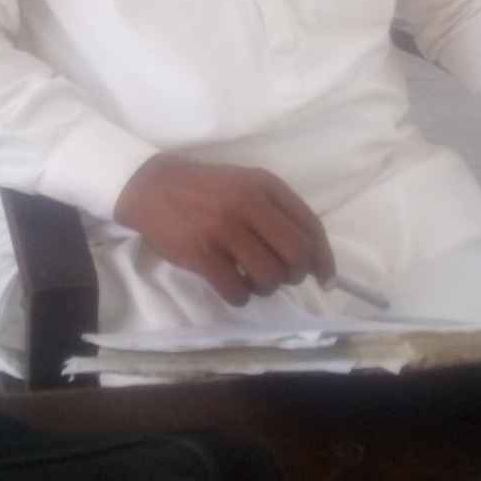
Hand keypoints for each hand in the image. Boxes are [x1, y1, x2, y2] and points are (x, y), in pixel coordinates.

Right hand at [114, 155, 335, 305]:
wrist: (154, 187)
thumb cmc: (208, 190)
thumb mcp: (247, 185)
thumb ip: (278, 212)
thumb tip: (312, 257)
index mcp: (265, 185)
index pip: (310, 226)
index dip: (323, 258)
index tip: (326, 279)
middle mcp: (248, 204)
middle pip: (296, 255)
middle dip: (296, 275)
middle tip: (282, 278)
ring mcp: (223, 229)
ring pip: (269, 276)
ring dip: (267, 287)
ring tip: (253, 279)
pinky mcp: (201, 254)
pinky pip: (237, 290)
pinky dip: (241, 296)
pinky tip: (233, 285)